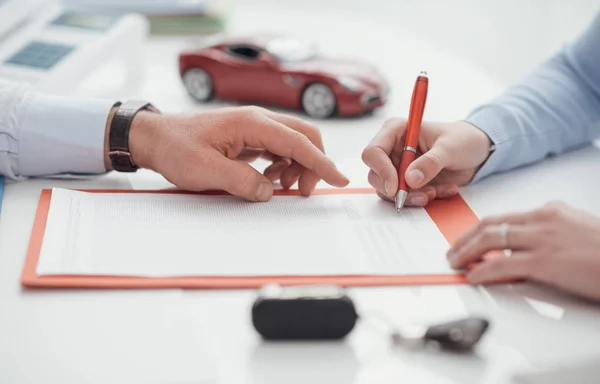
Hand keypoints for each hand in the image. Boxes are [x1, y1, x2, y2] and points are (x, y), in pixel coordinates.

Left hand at [119, 106, 349, 200]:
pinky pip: (277, 149)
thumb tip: (269, 191)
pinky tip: (269, 179)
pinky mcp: (248, 137)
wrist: (154, 137)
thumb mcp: (206, 171)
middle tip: (302, 192)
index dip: (322, 163)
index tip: (339, 179)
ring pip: (292, 143)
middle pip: (304, 136)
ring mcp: (254, 127)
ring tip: (280, 187)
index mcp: (252, 123)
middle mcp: (258, 120)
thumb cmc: (175, 148)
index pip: (299, 142)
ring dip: (296, 166)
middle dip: (313, 164)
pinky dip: (282, 165)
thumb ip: (242, 181)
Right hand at [361, 119, 491, 205]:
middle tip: (422, 196)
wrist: (478, 151)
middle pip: (375, 175)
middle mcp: (392, 149)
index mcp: (396, 131)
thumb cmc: (464, 139)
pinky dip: (422, 198)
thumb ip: (431, 162)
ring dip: (411, 197)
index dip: (381, 171)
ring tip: (435, 193)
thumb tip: (410, 179)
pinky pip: (405, 196)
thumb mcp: (450, 147)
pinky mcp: (408, 182)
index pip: (373, 152)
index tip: (396, 187)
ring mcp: (398, 167)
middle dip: (397, 190)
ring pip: (388, 190)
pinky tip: (443, 190)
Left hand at [448, 201, 599, 300]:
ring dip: (466, 251)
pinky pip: (502, 264)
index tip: (468, 238)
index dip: (480, 228)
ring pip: (491, 239)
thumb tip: (527, 247)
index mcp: (551, 211)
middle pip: (491, 224)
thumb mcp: (578, 232)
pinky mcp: (546, 261)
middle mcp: (543, 219)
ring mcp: (544, 239)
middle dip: (465, 237)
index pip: (505, 216)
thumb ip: (551, 233)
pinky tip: (472, 276)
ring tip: (455, 262)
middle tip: (452, 250)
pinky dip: (481, 270)